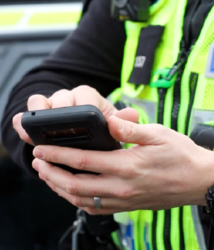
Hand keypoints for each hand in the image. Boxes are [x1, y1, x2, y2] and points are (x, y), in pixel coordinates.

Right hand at [12, 85, 137, 144]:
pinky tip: (26, 134)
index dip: (81, 109)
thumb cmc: (100, 127)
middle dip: (59, 114)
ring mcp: (51, 105)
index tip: (82, 123)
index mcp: (88, 97)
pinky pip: (28, 114)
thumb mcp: (113, 124)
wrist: (84, 130)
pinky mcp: (38, 115)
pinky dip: (24, 123)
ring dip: (38, 116)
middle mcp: (69, 97)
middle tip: (60, 130)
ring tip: (38, 131)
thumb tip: (133, 115)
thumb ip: (123, 121)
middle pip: (60, 99)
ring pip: (40, 103)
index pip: (84, 96)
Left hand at [32, 114, 213, 214]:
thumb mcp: (158, 133)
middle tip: (38, 163)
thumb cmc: (181, 155)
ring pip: (82, 200)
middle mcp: (122, 186)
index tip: (42, 149)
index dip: (59, 154)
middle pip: (76, 184)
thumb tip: (108, 121)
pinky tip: (71, 192)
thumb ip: (129, 129)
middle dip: (52, 173)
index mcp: (128, 165)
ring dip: (60, 188)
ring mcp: (124, 200)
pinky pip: (95, 209)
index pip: (84, 160)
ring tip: (48, 176)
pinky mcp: (128, 206)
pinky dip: (77, 201)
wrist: (199, 180)